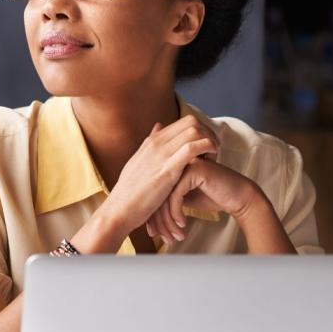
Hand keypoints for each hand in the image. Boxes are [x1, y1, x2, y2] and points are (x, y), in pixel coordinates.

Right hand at [103, 115, 219, 235]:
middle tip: (213, 152)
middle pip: (191, 121)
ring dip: (210, 141)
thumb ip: (149, 145)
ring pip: (194, 131)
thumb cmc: (130, 192)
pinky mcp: (168, 169)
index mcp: (152, 141)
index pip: (184, 122)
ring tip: (212, 159)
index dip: (201, 132)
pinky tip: (210, 162)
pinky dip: (206, 150)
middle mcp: (157, 143)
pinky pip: (192, 148)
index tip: (206, 148)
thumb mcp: (137, 162)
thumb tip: (158, 126)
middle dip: (208, 133)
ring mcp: (161, 154)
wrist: (119, 210)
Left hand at [146, 157, 266, 244]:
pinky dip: (176, 213)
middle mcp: (176, 163)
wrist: (238, 197)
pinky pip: (176, 195)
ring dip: (168, 221)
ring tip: (174, 236)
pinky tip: (182, 224)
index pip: (154, 192)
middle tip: (163, 239)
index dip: (152, 215)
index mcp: (172, 167)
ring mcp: (185, 164)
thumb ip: (169, 201)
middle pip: (157, 194)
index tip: (152, 233)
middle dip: (159, 221)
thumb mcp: (185, 199)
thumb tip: (150, 218)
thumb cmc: (214, 197)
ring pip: (164, 196)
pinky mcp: (194, 170)